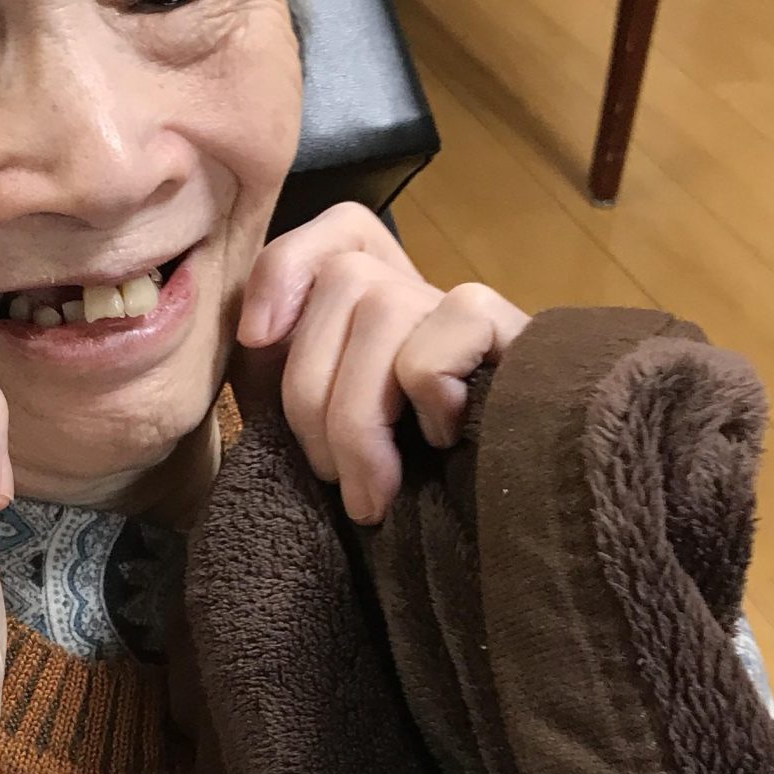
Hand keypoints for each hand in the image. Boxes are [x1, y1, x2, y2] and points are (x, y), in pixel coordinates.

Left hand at [237, 204, 528, 523]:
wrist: (485, 544)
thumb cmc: (386, 488)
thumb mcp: (313, 428)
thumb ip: (278, 372)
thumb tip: (251, 334)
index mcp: (376, 305)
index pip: (342, 229)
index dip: (287, 268)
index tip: (254, 340)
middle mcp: (425, 295)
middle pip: (346, 278)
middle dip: (312, 392)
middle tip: (329, 476)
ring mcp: (472, 317)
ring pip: (387, 305)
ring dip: (361, 414)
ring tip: (371, 490)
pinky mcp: (521, 339)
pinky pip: (460, 320)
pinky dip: (431, 385)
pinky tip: (441, 439)